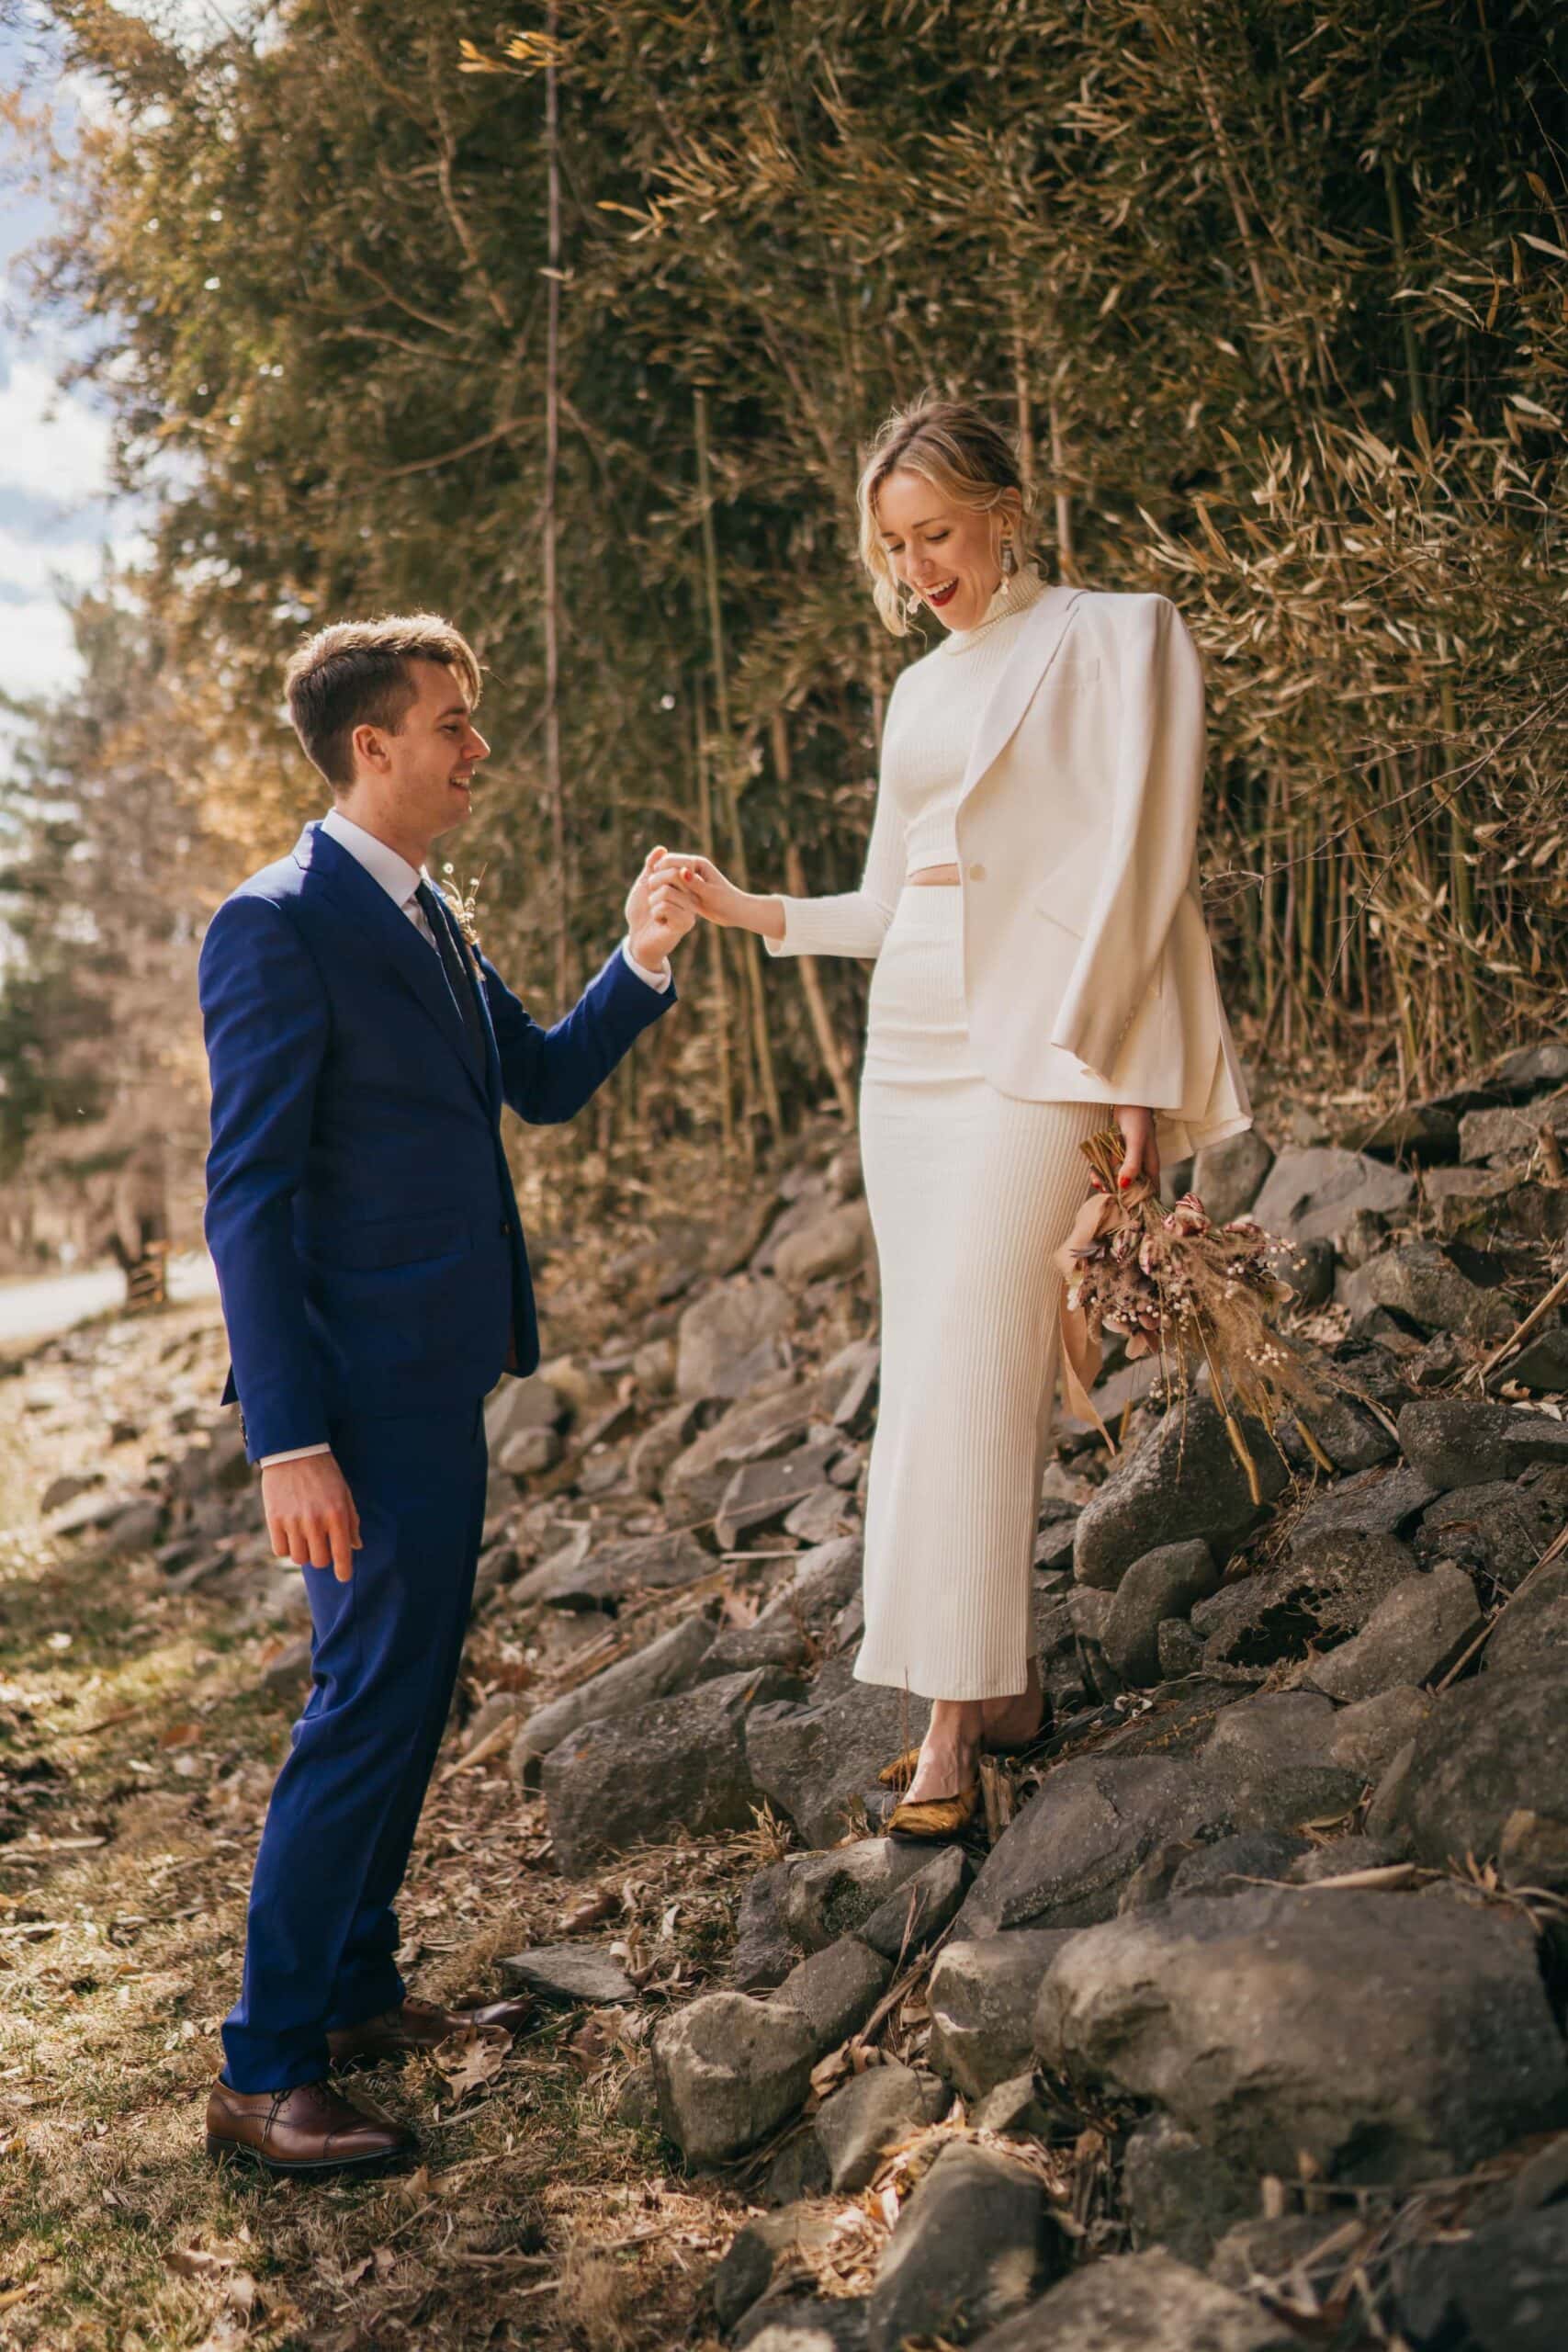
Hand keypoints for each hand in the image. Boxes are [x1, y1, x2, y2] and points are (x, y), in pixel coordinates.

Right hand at [262, 1452, 361, 1582]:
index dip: (343, 1570)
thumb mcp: (344, 1493)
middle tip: (321, 1545)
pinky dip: (286, 1547)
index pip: (341, 1554)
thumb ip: (351, 1521)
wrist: (294, 1451)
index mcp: (336, 1515)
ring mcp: (293, 1521)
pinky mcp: (274, 1519)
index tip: (343, 1577)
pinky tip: (290, 1535)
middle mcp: (315, 1521)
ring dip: (304, 1553)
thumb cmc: (324, 1473)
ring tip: (305, 1538)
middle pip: (319, 1561)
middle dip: (322, 1557)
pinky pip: (280, 1550)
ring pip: (299, 1558)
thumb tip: (356, 1546)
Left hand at [625, 844, 697, 968]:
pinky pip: (665, 906)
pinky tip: (660, 922)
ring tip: (656, 913)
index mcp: (683, 885)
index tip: (652, 885)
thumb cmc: (642, 913)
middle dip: (654, 885)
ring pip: (666, 891)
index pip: (675, 863)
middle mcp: (691, 895)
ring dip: (653, 902)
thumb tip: (661, 849)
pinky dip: (655, 913)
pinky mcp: (685, 923)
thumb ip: (651, 866)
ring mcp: (690, 909)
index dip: (657, 871)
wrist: (638, 938)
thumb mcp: (644, 884)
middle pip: (673, 874)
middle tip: (653, 899)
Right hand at [648, 851, 747, 928]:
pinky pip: (671, 886)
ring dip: (660, 884)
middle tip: (654, 889)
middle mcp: (691, 867)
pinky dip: (665, 891)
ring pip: (666, 876)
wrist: (734, 911)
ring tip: (655, 895)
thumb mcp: (710, 894)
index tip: (660, 884)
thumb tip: (682, 871)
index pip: (671, 860)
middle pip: (666, 865)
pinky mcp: (687, 888)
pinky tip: (661, 901)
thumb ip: (695, 883)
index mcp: (698, 863)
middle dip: (659, 876)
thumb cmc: (726, 902)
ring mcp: (688, 877)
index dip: (662, 870)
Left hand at [1089, 1106, 1159, 1196]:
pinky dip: (1100, 1172)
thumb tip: (1125, 1185)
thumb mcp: (1136, 1142)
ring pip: (1116, 1179)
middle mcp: (1141, 1168)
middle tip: (1105, 1199)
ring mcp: (1127, 1162)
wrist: (1127, 1100)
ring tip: (1096, 1183)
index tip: (1127, 1212)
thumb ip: (1132, 1163)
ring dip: (1105, 1183)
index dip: (1141, 1204)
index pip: (1150, 1193)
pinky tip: (1093, 1174)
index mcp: (1151, 1167)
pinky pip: (1107, 1168)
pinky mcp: (1115, 1156)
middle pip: (1130, 1189)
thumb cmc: (1137, 1120)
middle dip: (1117, 1195)